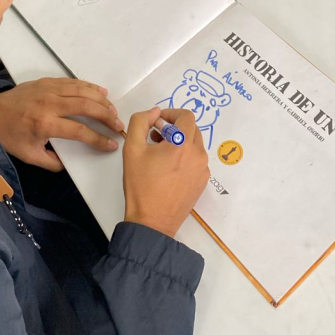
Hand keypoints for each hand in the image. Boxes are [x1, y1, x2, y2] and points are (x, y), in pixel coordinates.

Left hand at [0, 78, 122, 170]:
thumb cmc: (9, 135)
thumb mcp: (29, 156)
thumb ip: (52, 162)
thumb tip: (71, 163)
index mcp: (45, 124)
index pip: (80, 131)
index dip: (98, 139)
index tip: (111, 144)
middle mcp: (50, 103)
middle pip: (86, 106)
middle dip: (106, 116)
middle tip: (118, 124)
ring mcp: (49, 89)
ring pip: (82, 90)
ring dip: (101, 100)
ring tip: (113, 110)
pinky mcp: (47, 81)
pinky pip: (73, 82)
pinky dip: (89, 86)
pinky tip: (100, 92)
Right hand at [123, 107, 209, 236]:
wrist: (151, 221)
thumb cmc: (141, 185)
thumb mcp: (132, 148)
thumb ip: (141, 121)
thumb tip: (155, 112)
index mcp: (183, 144)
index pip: (186, 116)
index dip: (171, 113)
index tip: (157, 121)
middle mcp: (198, 155)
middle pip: (192, 129)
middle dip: (175, 127)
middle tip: (156, 136)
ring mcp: (202, 170)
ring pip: (195, 144)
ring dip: (180, 142)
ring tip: (160, 153)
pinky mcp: (202, 182)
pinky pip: (196, 160)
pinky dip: (185, 156)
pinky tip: (168, 168)